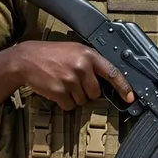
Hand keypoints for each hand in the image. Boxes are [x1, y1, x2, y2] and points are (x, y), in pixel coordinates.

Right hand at [12, 41, 133, 110]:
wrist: (26, 59)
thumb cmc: (52, 54)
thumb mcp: (75, 50)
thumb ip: (91, 62)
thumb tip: (107, 80)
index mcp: (88, 55)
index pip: (112, 73)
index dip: (123, 87)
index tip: (130, 97)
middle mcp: (81, 67)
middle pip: (95, 93)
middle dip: (86, 92)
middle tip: (74, 82)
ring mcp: (70, 80)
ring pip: (82, 101)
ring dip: (74, 97)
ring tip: (63, 83)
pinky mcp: (59, 91)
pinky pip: (69, 106)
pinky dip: (64, 102)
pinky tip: (56, 89)